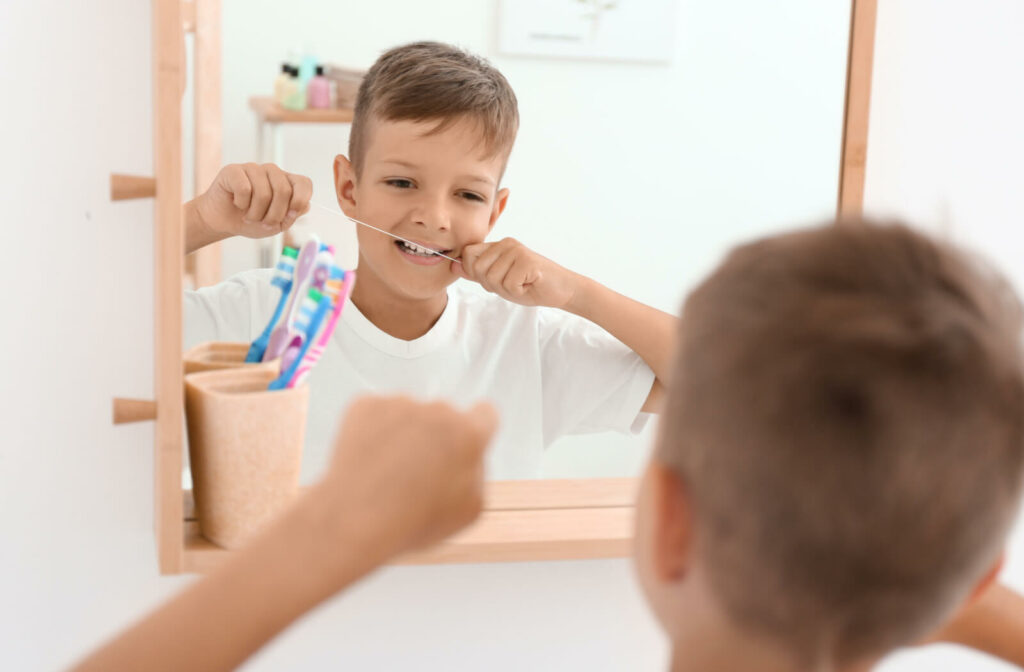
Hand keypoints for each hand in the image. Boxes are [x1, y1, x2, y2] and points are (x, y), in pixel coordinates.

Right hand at [193, 163, 311, 239]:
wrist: (223, 222)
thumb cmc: (252, 221)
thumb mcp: (277, 224)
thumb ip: (293, 215)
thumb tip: (306, 205)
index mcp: (287, 182)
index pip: (304, 183)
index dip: (300, 201)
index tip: (290, 216)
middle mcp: (272, 172)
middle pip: (284, 191)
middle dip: (274, 215)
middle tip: (263, 222)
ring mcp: (254, 169)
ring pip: (264, 193)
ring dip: (256, 213)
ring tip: (249, 216)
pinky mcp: (235, 170)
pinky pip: (244, 189)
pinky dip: (242, 204)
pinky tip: (237, 203)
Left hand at [316, 396, 497, 558]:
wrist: (354, 518)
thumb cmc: (410, 520)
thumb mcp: (470, 511)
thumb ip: (478, 474)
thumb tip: (470, 459)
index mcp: (469, 435)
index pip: (485, 414)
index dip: (475, 429)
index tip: (464, 440)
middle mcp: (437, 411)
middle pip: (443, 415)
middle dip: (435, 436)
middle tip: (419, 470)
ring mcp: (400, 405)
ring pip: (408, 413)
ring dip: (403, 433)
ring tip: (389, 473)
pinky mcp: (366, 405)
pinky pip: (377, 412)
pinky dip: (373, 430)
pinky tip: (370, 461)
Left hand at [453, 237, 580, 308]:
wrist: (562, 290)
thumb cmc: (531, 285)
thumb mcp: (499, 281)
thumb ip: (477, 273)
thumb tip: (453, 267)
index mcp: (498, 245)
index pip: (468, 254)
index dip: (475, 272)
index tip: (495, 279)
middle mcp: (506, 243)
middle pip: (478, 268)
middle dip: (492, 284)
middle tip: (513, 283)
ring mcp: (516, 250)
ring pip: (492, 278)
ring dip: (507, 289)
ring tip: (522, 284)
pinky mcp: (526, 260)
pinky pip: (508, 284)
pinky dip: (518, 292)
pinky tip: (530, 285)